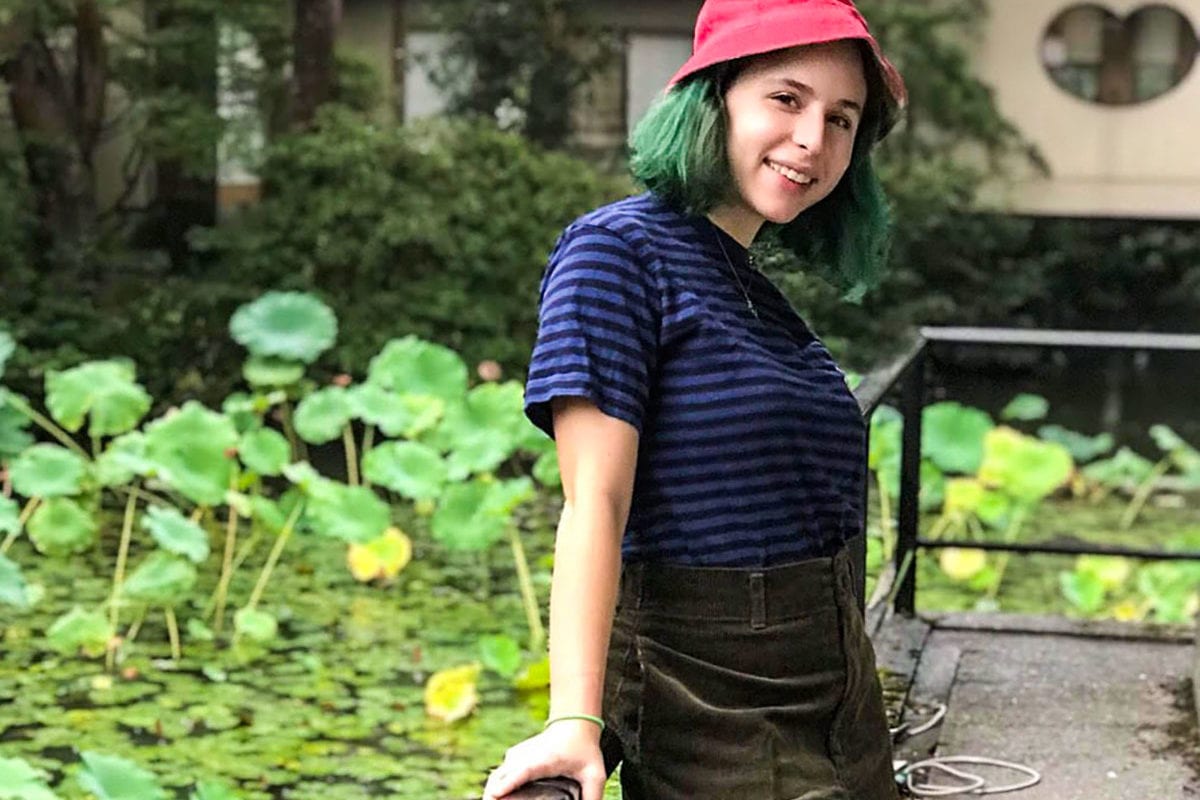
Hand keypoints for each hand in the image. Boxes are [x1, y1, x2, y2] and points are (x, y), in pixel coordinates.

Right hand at [483, 720, 606, 799]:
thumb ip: (593, 797)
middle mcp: (525, 757)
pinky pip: (498, 776)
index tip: (495, 794)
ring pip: (495, 778)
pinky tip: (498, 799)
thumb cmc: (584, 750)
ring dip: (492, 793)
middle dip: (493, 796)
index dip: (509, 784)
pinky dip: (495, 788)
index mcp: (544, 760)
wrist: (573, 723)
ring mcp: (516, 756)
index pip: (522, 771)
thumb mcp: (594, 775)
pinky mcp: (513, 759)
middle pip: (500, 778)